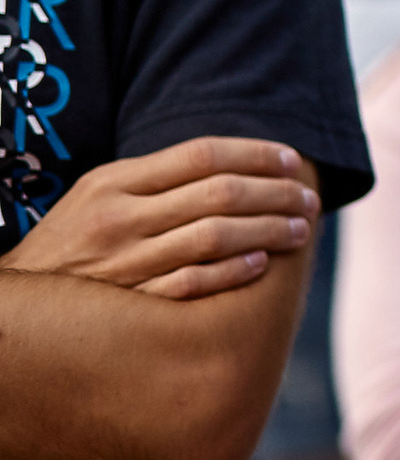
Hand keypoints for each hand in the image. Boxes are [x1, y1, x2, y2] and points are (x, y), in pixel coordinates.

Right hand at [0, 137, 316, 299]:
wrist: (18, 305)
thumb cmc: (77, 240)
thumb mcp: (101, 193)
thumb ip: (159, 177)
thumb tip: (238, 163)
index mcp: (114, 182)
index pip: (203, 154)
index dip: (257, 154)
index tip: (293, 160)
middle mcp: (118, 218)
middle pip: (219, 193)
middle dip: (276, 193)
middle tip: (310, 198)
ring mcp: (123, 263)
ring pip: (213, 236)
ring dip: (268, 230)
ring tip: (299, 229)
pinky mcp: (128, 304)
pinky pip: (192, 284)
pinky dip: (231, 272)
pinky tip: (261, 263)